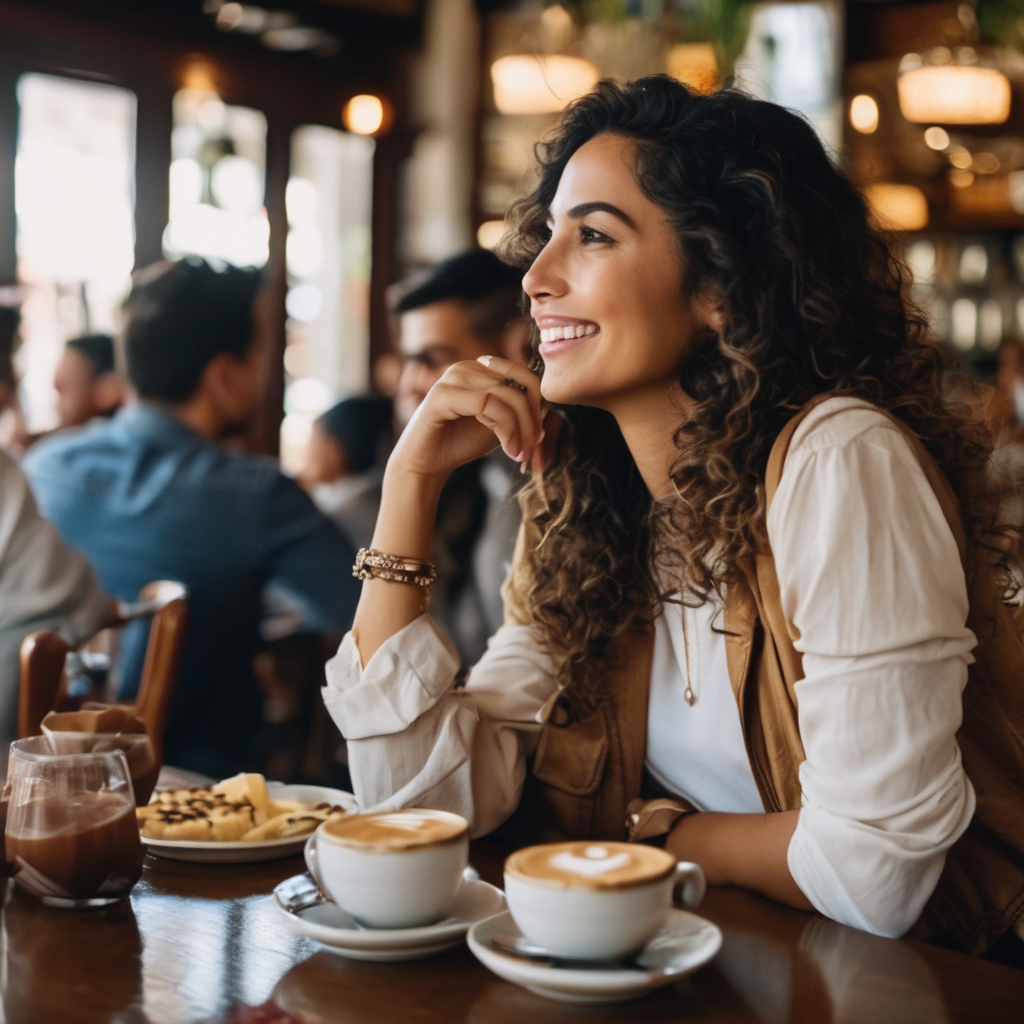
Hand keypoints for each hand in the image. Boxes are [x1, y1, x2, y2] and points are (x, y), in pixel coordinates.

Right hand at [389, 356, 543, 481]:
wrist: (427, 463)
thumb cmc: (461, 442)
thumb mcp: (501, 425)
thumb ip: (520, 413)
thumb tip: (551, 411)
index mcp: (482, 368)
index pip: (525, 375)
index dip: (538, 406)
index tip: (539, 438)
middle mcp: (467, 366)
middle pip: (519, 385)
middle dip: (532, 420)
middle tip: (533, 449)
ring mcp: (453, 377)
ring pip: (506, 395)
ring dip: (520, 428)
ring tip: (520, 453)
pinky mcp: (442, 394)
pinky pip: (486, 404)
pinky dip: (504, 428)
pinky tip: (508, 449)